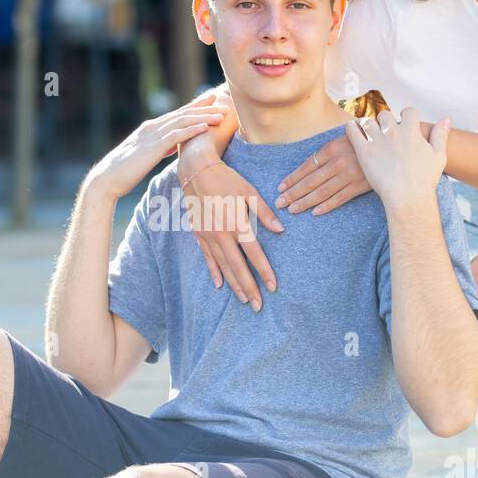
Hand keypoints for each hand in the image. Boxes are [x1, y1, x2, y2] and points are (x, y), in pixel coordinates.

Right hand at [86, 95, 225, 200]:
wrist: (106, 179)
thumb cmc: (124, 171)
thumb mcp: (146, 155)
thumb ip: (159, 148)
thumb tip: (172, 146)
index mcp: (150, 129)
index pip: (176, 114)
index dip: (194, 106)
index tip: (209, 101)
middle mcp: (151, 128)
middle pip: (182, 113)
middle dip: (202, 106)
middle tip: (220, 100)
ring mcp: (152, 136)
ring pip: (182, 122)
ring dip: (203, 117)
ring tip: (221, 115)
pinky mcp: (152, 148)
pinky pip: (175, 136)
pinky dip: (191, 130)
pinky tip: (205, 127)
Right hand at [182, 160, 283, 309]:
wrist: (196, 171)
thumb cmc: (227, 179)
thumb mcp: (249, 191)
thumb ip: (264, 212)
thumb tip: (280, 230)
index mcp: (237, 223)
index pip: (254, 253)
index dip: (264, 271)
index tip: (273, 287)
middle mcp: (221, 233)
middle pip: (237, 267)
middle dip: (249, 288)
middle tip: (258, 306)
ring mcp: (208, 236)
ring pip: (222, 266)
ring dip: (234, 285)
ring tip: (244, 300)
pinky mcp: (199, 234)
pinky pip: (207, 258)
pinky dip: (214, 272)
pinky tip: (220, 285)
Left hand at [275, 132, 373, 215]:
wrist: (389, 145)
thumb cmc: (362, 142)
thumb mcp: (342, 140)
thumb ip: (326, 153)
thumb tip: (306, 167)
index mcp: (331, 148)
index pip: (306, 167)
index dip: (292, 179)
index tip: (280, 188)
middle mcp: (338, 162)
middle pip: (310, 181)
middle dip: (293, 193)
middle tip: (280, 203)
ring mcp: (349, 175)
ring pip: (322, 192)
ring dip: (305, 202)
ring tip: (292, 210)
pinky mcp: (360, 185)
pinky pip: (340, 198)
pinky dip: (326, 206)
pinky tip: (315, 212)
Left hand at [343, 108, 449, 210]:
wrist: (408, 196)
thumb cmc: (425, 179)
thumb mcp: (438, 155)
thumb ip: (440, 135)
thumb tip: (446, 119)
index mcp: (411, 130)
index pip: (408, 112)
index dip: (406, 116)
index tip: (404, 122)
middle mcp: (393, 131)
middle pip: (385, 115)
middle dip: (385, 120)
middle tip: (384, 130)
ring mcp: (377, 140)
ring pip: (368, 121)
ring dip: (368, 124)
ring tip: (367, 129)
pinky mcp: (364, 151)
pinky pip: (353, 132)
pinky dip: (351, 128)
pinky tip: (351, 128)